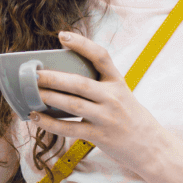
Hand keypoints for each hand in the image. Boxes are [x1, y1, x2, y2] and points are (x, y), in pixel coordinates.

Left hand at [26, 31, 171, 164]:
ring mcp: (106, 117)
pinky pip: (70, 129)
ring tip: (31, 93)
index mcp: (118, 82)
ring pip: (72, 105)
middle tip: (34, 73)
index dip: (81, 44)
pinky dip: (50, 124)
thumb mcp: (120, 94)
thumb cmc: (130, 116)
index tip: (62, 35)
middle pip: (79, 83)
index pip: (100, 56)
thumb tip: (60, 78)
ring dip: (49, 98)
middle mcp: (113, 97)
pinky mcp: (99, 136)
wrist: (151, 146)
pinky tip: (36, 118)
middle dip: (54, 77)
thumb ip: (98, 85)